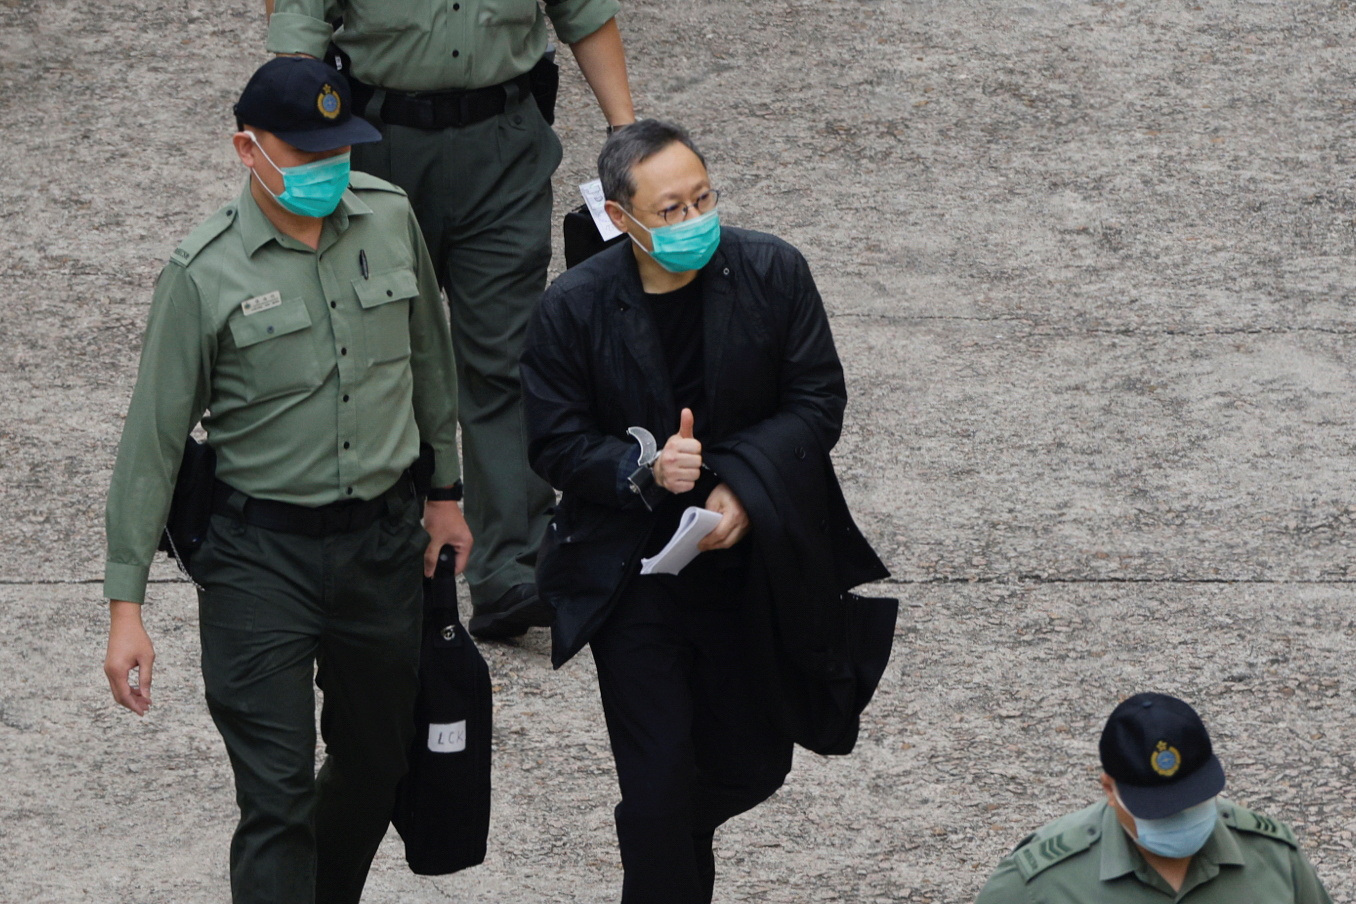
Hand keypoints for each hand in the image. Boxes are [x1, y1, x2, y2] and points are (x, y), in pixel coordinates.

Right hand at [105, 601, 154, 715]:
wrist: (124, 621)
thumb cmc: (137, 637)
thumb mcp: (147, 658)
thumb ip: (146, 678)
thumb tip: (146, 695)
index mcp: (117, 671)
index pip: (124, 695)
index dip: (134, 705)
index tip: (144, 712)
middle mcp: (109, 672)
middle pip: (119, 696)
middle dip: (132, 704)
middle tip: (147, 708)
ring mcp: (108, 669)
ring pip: (118, 690)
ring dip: (130, 697)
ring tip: (145, 701)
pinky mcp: (111, 666)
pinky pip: (117, 683)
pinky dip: (127, 689)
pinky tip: (139, 690)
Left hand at [423, 499, 472, 576]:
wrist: (438, 497)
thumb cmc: (440, 517)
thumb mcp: (435, 538)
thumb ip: (432, 557)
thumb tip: (429, 574)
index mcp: (465, 545)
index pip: (460, 567)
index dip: (448, 573)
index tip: (435, 577)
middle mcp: (464, 543)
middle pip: (454, 561)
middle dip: (443, 566)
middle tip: (429, 571)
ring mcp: (457, 538)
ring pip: (449, 554)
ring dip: (440, 558)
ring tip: (428, 563)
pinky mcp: (450, 534)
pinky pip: (446, 547)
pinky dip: (438, 551)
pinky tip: (429, 553)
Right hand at [653, 408, 701, 493]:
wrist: (659, 470)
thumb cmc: (674, 452)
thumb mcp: (679, 438)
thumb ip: (686, 425)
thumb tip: (687, 410)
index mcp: (673, 445)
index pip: (697, 447)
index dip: (695, 449)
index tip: (688, 450)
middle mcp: (670, 459)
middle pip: (698, 461)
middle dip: (694, 461)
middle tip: (686, 461)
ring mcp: (671, 473)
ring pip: (696, 473)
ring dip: (692, 472)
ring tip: (684, 469)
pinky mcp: (673, 485)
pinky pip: (691, 485)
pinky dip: (688, 483)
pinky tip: (682, 477)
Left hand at [698, 482, 749, 550]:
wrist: (744, 485)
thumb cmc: (728, 490)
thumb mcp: (714, 499)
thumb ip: (708, 514)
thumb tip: (703, 528)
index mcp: (734, 515)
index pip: (719, 534)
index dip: (708, 541)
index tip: (699, 544)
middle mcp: (743, 523)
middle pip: (726, 542)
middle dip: (712, 546)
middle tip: (701, 547)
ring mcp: (747, 526)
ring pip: (732, 542)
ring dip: (719, 545)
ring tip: (708, 544)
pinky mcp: (748, 527)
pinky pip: (736, 538)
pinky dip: (726, 540)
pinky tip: (718, 539)